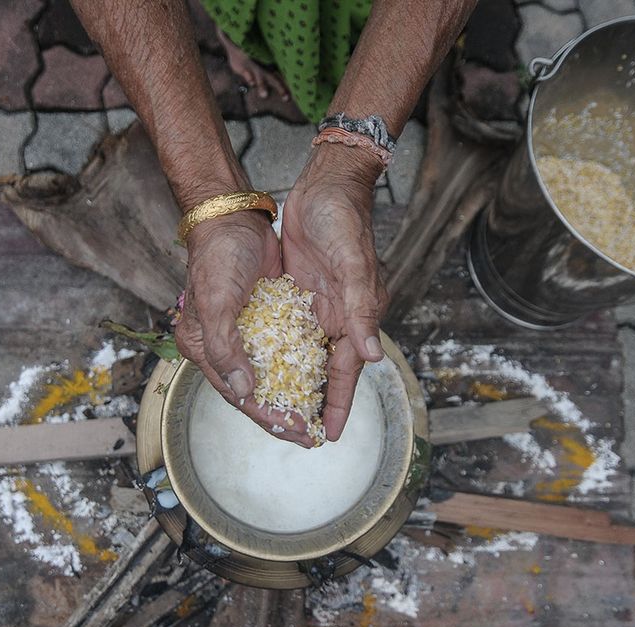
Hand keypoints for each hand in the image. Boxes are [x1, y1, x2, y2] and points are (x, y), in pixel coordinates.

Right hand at [175, 210, 315, 446]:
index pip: (239, 393)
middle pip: (256, 391)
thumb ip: (225, 347)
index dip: (268, 415)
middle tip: (311, 436)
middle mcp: (223, 346)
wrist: (232, 217)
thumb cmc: (218, 255)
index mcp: (205, 348)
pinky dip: (298, 369)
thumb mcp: (217, 301)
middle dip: (282, 414)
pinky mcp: (265, 319)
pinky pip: (283, 351)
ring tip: (316, 419)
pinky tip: (318, 383)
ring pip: (271, 375)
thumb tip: (242, 389)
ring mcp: (245, 334)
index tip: (295, 430)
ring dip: (292, 396)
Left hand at [282, 145, 388, 440]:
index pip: (346, 371)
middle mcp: (340, 315)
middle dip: (314, 399)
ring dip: (295, 378)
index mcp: (357, 314)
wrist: (326, 183)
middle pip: (325, 369)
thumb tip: (372, 356)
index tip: (328, 435)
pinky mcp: (300, 291)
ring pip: (306, 352)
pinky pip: (290, 329)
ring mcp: (319, 304)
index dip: (337, 403)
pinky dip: (280, 349)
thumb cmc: (344, 220)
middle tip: (296, 430)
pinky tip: (263, 365)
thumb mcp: (352, 265)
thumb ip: (361, 311)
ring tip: (278, 407)